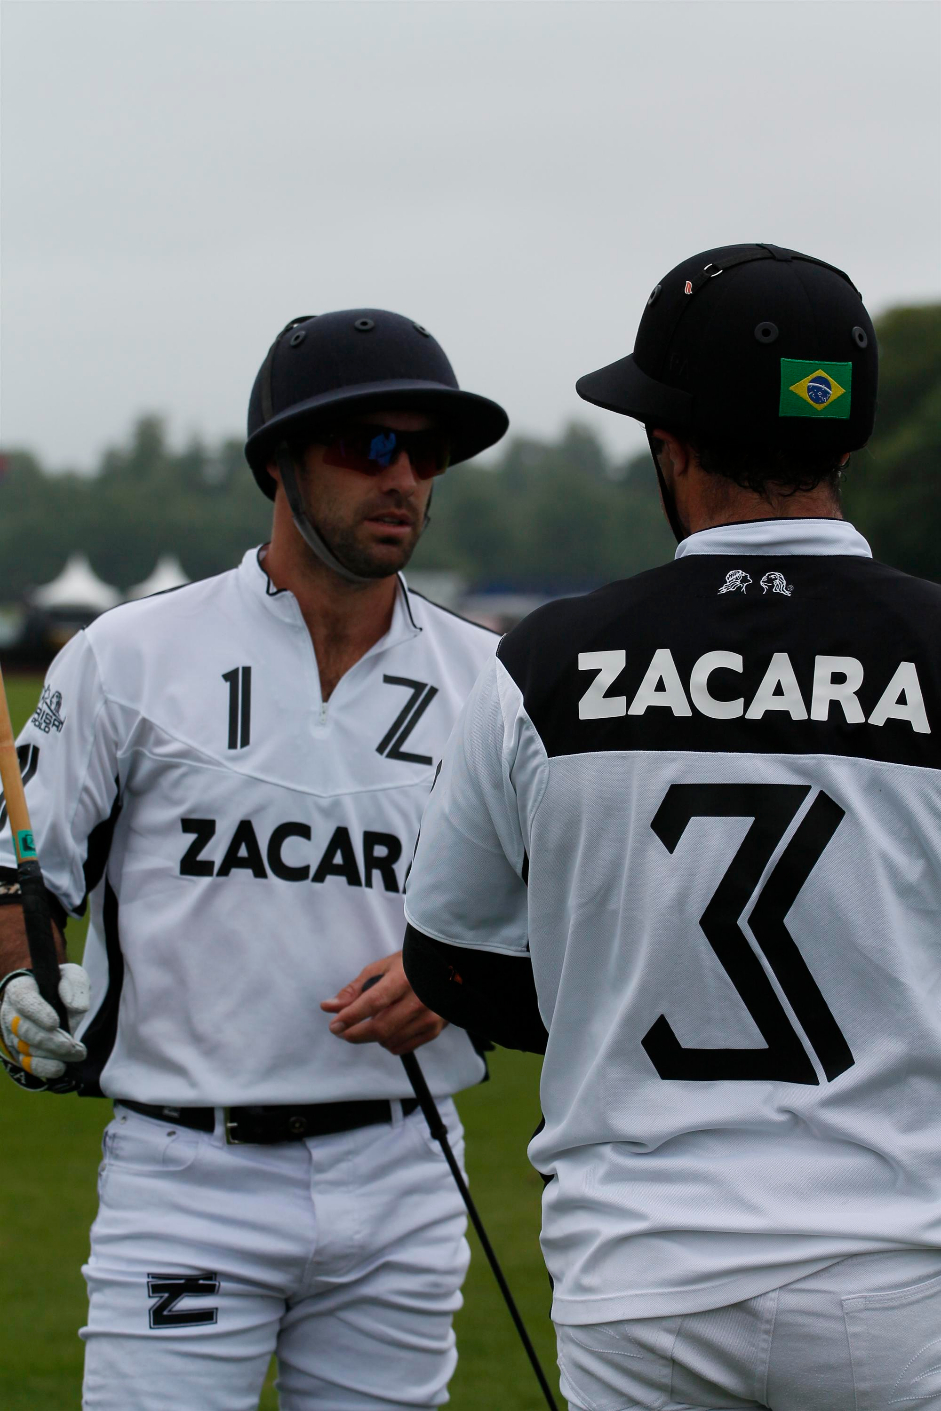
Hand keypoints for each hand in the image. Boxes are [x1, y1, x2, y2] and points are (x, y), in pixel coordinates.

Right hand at [0, 963, 88, 1080]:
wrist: (53, 1001)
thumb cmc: (60, 986)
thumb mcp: (72, 976)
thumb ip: (76, 985)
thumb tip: (76, 1007)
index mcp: (21, 989)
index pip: (23, 999)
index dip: (37, 1012)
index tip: (55, 1023)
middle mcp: (11, 1013)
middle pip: (23, 1029)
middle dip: (48, 1040)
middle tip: (71, 1045)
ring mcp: (12, 1035)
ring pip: (26, 1049)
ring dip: (52, 1054)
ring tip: (77, 1053)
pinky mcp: (19, 1052)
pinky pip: (26, 1064)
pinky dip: (44, 1068)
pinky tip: (61, 1067)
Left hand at [320, 952, 447, 1055]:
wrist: (446, 971)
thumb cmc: (408, 967)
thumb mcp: (380, 969)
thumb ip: (354, 990)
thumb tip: (328, 1007)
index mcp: (404, 977)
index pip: (373, 1002)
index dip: (351, 1016)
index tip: (334, 1025)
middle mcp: (420, 998)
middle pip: (380, 1028)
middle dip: (355, 1034)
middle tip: (342, 1030)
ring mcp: (430, 1016)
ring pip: (388, 1041)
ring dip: (372, 1037)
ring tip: (373, 1021)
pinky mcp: (434, 1029)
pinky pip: (401, 1047)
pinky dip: (388, 1042)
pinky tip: (390, 1027)